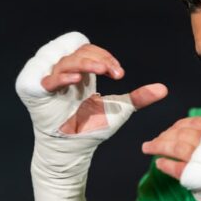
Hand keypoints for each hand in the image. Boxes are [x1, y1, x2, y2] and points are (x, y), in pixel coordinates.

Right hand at [16, 32, 166, 200]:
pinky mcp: (36, 92)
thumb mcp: (120, 108)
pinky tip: (75, 80)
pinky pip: (46, 79)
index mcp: (79, 71)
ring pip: (64, 60)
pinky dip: (60, 77)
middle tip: (113, 72)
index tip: (119, 74)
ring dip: (83, 63)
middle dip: (98, 59)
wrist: (75, 149)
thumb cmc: (91, 127)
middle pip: (78, 52)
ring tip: (99, 71)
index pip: (89, 51)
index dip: (105, 57)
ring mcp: (48, 80)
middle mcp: (63, 72)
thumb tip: (164, 89)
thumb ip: (139, 97)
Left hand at [142, 109, 200, 200]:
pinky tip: (160, 163)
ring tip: (148, 147)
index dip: (182, 124)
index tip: (173, 129)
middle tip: (154, 140)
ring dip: (159, 146)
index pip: (199, 121)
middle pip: (185, 132)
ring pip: (177, 146)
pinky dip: (165, 164)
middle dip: (166, 134)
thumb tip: (183, 126)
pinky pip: (176, 168)